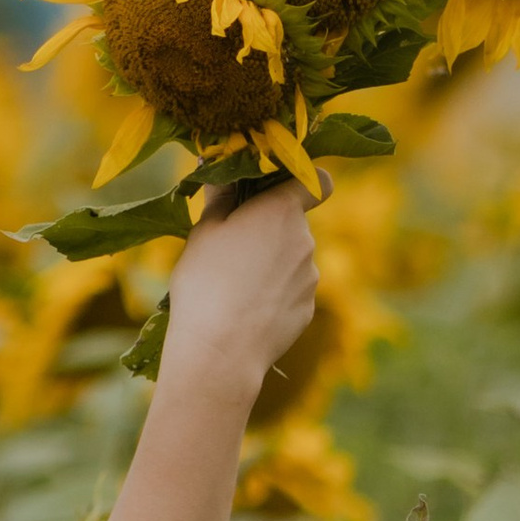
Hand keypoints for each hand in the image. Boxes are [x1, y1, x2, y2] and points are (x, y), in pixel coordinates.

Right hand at [162, 179, 319, 398]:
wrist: (220, 351)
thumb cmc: (206, 283)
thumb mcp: (203, 232)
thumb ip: (221, 197)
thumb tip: (223, 169)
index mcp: (281, 212)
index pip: (316, 181)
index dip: (302, 181)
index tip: (276, 190)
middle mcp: (305, 241)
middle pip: (293, 223)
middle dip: (269, 229)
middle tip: (232, 247)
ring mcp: (310, 278)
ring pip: (292, 259)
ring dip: (271, 264)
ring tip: (234, 286)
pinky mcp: (308, 309)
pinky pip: (291, 291)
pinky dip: (274, 295)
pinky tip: (245, 311)